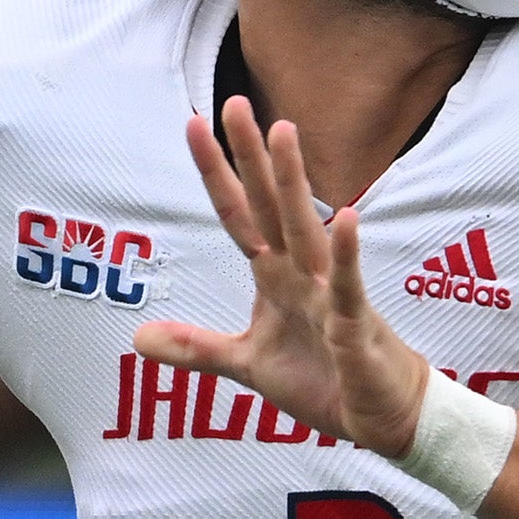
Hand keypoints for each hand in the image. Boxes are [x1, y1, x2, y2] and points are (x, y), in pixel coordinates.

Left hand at [128, 95, 434, 450]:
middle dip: (251, 158)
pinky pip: (348, 286)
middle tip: (233, 103)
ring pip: (305, 230)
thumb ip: (197, 347)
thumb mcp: (249, 364)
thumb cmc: (325, 378)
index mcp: (276, 277)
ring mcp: (329, 295)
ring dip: (293, 183)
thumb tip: (137, 339)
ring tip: (283, 132)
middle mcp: (301, 274)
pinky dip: (345, 254)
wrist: (382, 415)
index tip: (195, 125)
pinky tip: (345, 216)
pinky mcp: (354, 326)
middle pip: (269, 207)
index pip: (240, 216)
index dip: (217, 173)